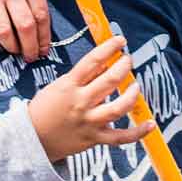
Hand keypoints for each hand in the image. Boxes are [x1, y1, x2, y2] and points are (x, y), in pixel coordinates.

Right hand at [0, 0, 50, 61]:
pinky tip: (3, 42)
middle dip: (30, 46)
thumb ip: (34, 1)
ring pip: (4, 30)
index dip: (44, 37)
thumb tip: (42, 34)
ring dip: (12, 47)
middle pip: (25, 25)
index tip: (45, 50)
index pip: (41, 15)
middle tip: (32, 56)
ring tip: (17, 51)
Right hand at [28, 37, 154, 161]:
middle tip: (128, 60)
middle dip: (123, 67)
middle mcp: (80, 102)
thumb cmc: (44, 109)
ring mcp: (88, 121)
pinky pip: (120, 137)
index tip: (120, 41)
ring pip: (118, 108)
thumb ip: (82, 78)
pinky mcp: (94, 138)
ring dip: (132, 95)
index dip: (109, 47)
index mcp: (69, 85)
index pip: (93, 60)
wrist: (32, 140)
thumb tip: (104, 64)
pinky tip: (150, 124)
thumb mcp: (58, 87)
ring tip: (136, 86)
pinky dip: (137, 132)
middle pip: (109, 81)